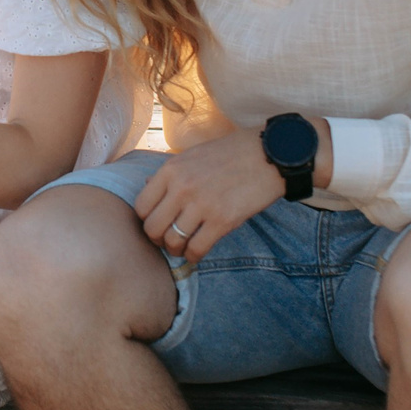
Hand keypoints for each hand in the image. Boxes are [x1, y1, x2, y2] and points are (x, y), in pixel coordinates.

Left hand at [133, 122, 330, 263]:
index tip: (158, 223)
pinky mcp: (222, 220)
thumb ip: (169, 173)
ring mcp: (201, 205)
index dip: (146, 220)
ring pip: (172, 242)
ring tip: (184, 247)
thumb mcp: (192, 155)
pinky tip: (198, 252)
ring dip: (176, 250)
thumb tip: (145, 186)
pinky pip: (197, 249)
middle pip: (152, 228)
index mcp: (171, 170)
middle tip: (168, 240)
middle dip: (158, 239)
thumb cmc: (231, 153)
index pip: (141, 206)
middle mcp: (181, 188)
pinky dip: (194, 256)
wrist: (269, 154)